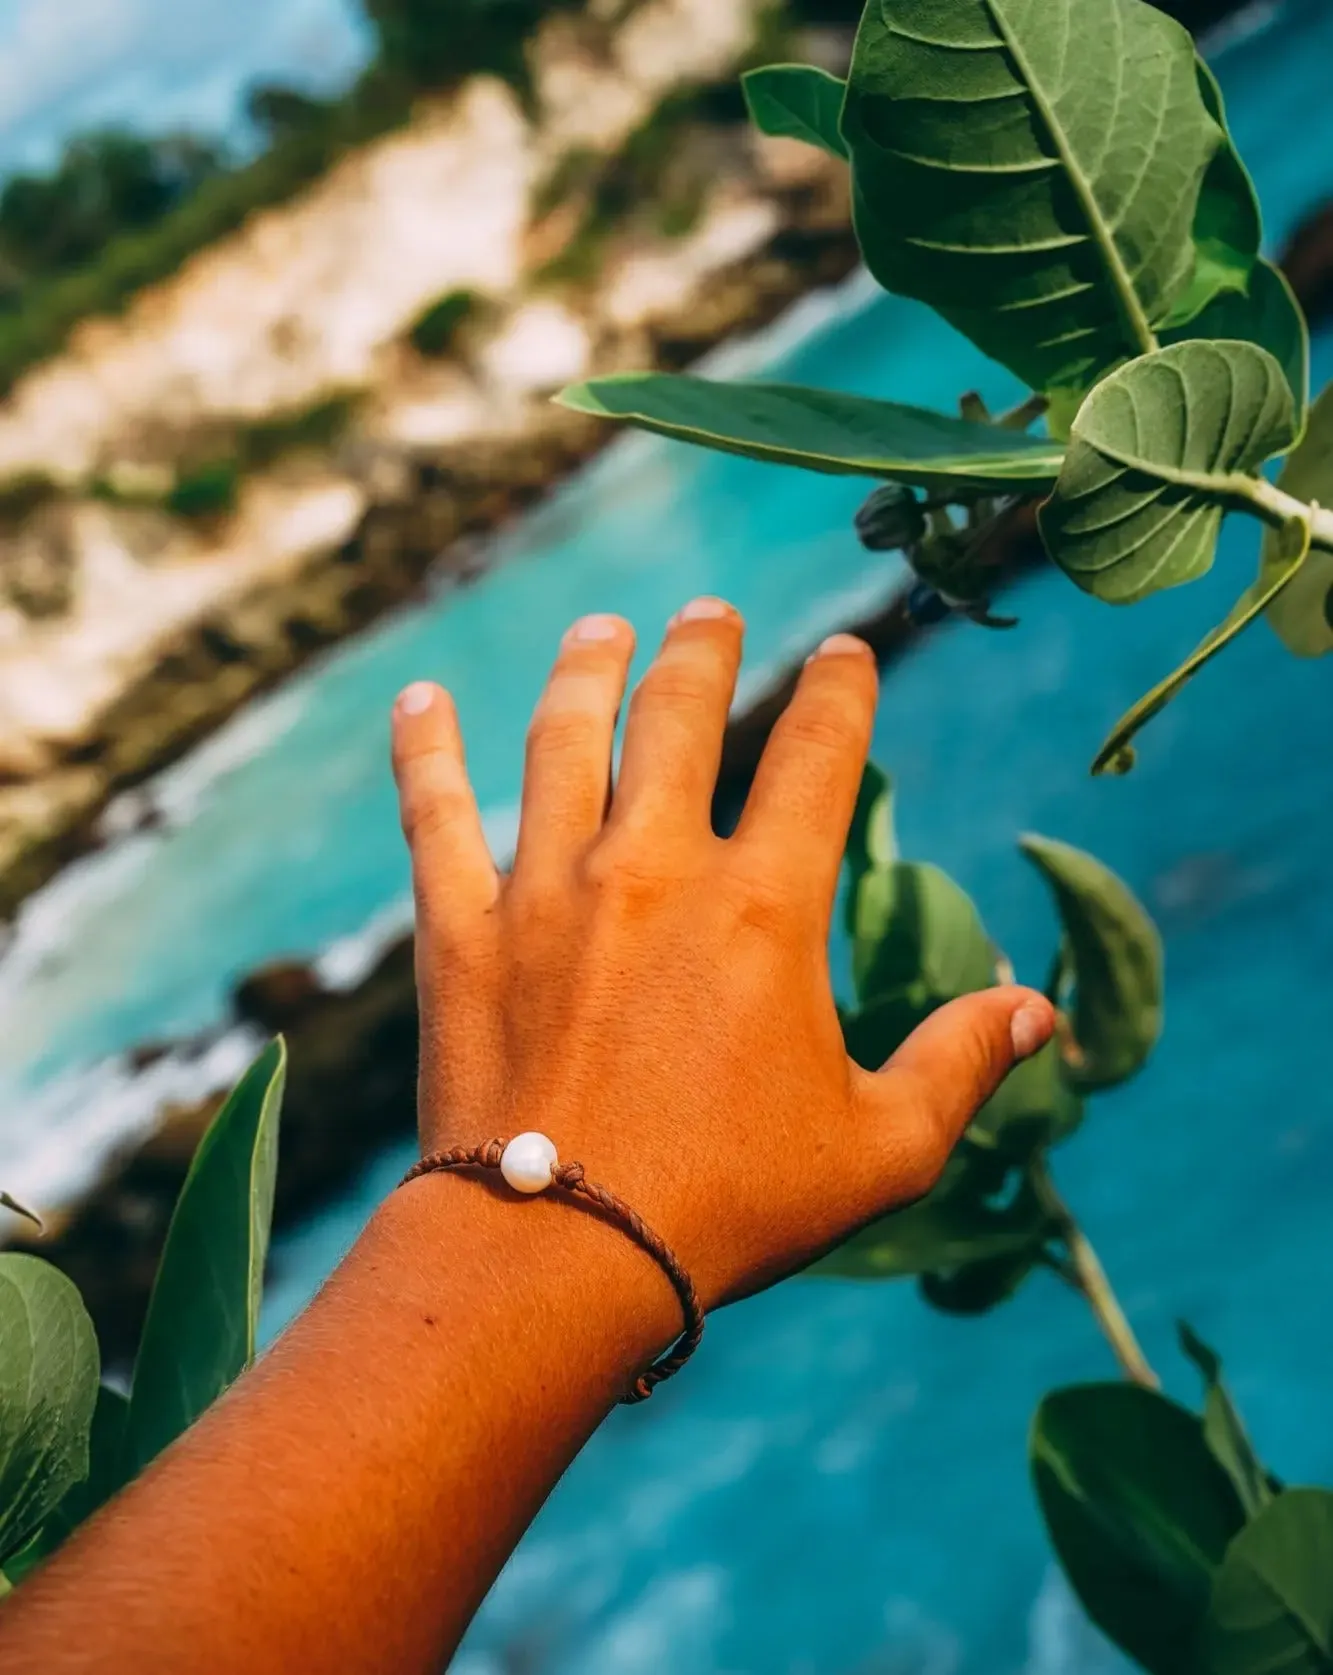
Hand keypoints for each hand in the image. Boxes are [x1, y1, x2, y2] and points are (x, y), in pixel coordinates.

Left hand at [391, 598, 1052, 1314]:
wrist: (556, 1257)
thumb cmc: (729, 1208)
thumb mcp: (879, 1151)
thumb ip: (962, 1065)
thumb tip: (1037, 1007)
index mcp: (764, 909)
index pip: (819, 757)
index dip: (843, 691)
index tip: (850, 654)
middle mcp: (654, 870)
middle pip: (682, 716)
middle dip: (704, 650)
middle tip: (710, 612)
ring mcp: (548, 890)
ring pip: (567, 739)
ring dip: (588, 672)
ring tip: (601, 630)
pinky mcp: (461, 930)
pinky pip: (436, 815)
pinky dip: (427, 751)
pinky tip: (420, 700)